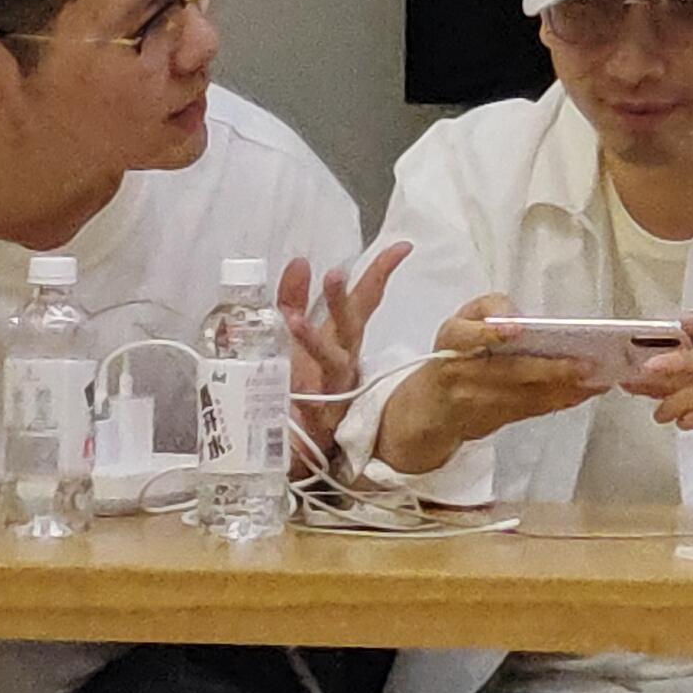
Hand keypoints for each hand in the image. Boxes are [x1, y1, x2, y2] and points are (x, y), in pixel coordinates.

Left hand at [279, 244, 413, 457]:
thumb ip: (294, 298)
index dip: (380, 272)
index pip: (365, 299)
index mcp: (341, 338)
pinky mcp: (318, 420)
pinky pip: (311, 408)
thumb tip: (301, 261)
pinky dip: (305, 400)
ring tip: (291, 319)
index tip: (402, 247)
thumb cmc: (304, 385)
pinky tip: (296, 394)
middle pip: (348, 325)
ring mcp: (334, 390)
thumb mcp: (295, 337)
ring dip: (311, 341)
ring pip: (328, 361)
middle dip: (342, 300)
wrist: (302, 445)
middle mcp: (344, 359)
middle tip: (335, 274)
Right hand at [371, 293, 617, 471]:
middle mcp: (462, 374)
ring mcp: (479, 402)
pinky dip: (562, 401)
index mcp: (452, 341)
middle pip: (509, 372)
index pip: (465, 336)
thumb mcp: (461, 320)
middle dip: (550, 369)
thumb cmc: (453, 355)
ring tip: (597, 377)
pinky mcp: (495, 420)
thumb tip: (519, 318)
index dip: (490, 333)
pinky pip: (532, 410)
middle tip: (585, 363)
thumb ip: (490, 308)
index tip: (516, 329)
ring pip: (527, 396)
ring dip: (565, 389)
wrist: (430, 409)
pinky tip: (586, 391)